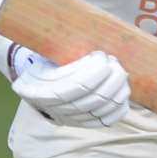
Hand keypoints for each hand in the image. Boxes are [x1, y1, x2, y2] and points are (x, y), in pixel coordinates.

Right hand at [11, 50, 129, 127]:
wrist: (34, 83)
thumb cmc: (43, 60)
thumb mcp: (44, 53)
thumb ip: (62, 49)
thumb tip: (90, 33)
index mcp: (39, 89)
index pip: (76, 86)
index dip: (94, 72)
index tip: (101, 55)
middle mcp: (54, 109)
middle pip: (93, 99)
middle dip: (111, 79)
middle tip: (115, 62)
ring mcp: (69, 119)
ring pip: (102, 109)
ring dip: (118, 90)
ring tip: (120, 73)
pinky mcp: (81, 123)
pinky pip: (106, 120)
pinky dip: (119, 107)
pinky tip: (122, 92)